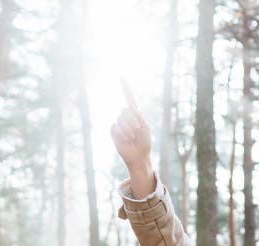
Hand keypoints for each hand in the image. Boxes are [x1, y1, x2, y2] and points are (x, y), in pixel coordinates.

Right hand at [110, 78, 153, 195]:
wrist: (139, 155)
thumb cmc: (144, 142)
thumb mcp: (145, 127)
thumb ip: (137, 116)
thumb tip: (127, 107)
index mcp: (135, 114)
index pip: (129, 98)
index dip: (125, 88)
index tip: (121, 77)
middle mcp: (126, 116)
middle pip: (125, 110)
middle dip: (132, 121)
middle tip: (136, 131)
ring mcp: (119, 123)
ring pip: (120, 119)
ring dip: (128, 129)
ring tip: (132, 137)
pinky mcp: (113, 131)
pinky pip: (115, 127)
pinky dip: (122, 134)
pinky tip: (126, 139)